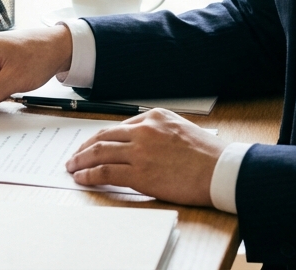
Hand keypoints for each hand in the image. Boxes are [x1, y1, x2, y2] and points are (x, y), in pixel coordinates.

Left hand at [64, 108, 223, 206]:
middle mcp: (143, 130)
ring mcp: (140, 151)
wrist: (223, 171)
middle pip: (103, 137)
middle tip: (74, 156)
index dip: (99, 137)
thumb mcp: (181, 129)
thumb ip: (158, 132)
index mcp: (154, 117)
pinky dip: (89, 174)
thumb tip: (139, 143)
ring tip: (72, 167)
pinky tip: (82, 178)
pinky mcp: (140, 173)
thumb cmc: (208, 155)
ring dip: (81, 160)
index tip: (91, 145)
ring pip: (99, 153)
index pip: (117, 126)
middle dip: (84, 147)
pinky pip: (105, 172)